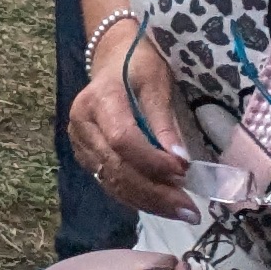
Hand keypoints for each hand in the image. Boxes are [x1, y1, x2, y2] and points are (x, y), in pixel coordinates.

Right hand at [66, 25, 194, 221]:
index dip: (152, 160)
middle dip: (155, 192)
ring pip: (112, 181)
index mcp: (98, 98)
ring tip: (182, 212)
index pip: (122, 139)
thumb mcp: (156, 84)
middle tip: (190, 210)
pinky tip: (163, 204)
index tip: (184, 172)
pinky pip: (110, 182)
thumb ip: (164, 122)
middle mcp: (82, 123)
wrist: (112, 57)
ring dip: (148, 201)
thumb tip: (181, 161)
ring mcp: (80, 141)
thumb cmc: (137, 65)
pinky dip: (137, 197)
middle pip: (116, 166)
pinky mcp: (85, 155)